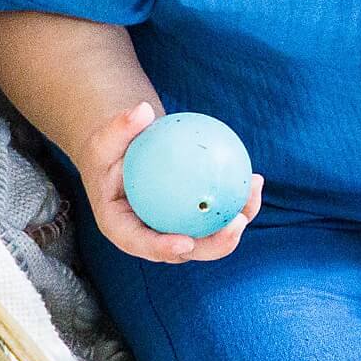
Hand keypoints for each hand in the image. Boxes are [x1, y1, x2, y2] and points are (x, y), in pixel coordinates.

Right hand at [74, 102, 263, 263]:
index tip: (185, 242)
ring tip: (254, 196)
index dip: (163, 248)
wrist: (122, 158)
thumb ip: (120, 128)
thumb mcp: (105, 139)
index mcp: (123, 228)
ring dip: (237, 222)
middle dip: (216, 245)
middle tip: (237, 225)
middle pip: (187, 250)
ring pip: (211, 235)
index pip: (142, 244)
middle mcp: (153, 235)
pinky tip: (256, 178)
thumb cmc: (109, 151)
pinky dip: (239, 199)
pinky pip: (220, 211)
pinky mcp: (195, 216)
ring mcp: (176, 228)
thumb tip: (143, 110)